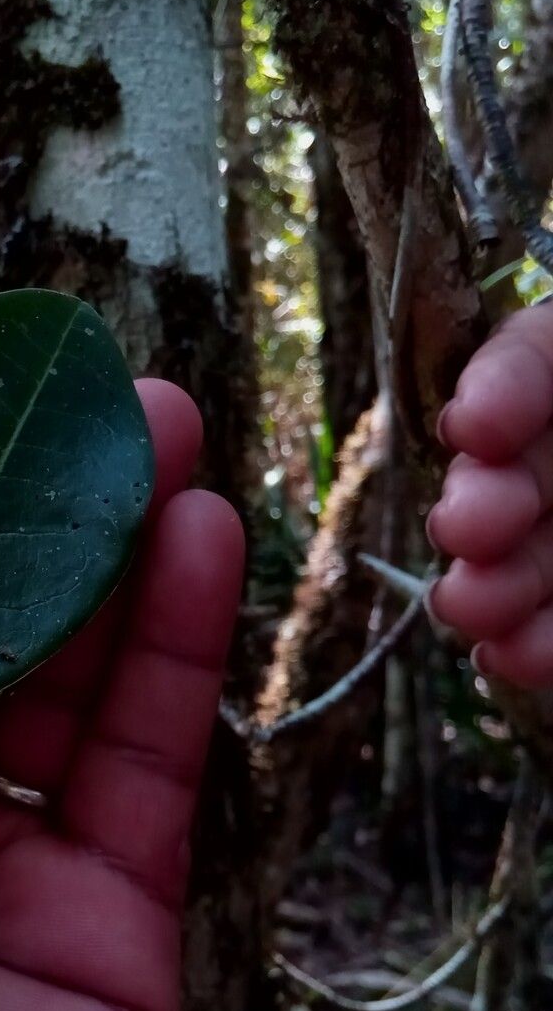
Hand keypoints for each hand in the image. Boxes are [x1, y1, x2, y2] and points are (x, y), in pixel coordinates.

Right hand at [430, 304, 552, 685]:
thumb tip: (473, 421)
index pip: (549, 354)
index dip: (509, 381)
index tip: (475, 427)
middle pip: (526, 460)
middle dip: (481, 497)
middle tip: (466, 532)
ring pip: (532, 550)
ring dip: (491, 583)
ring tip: (469, 612)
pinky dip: (533, 643)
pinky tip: (511, 657)